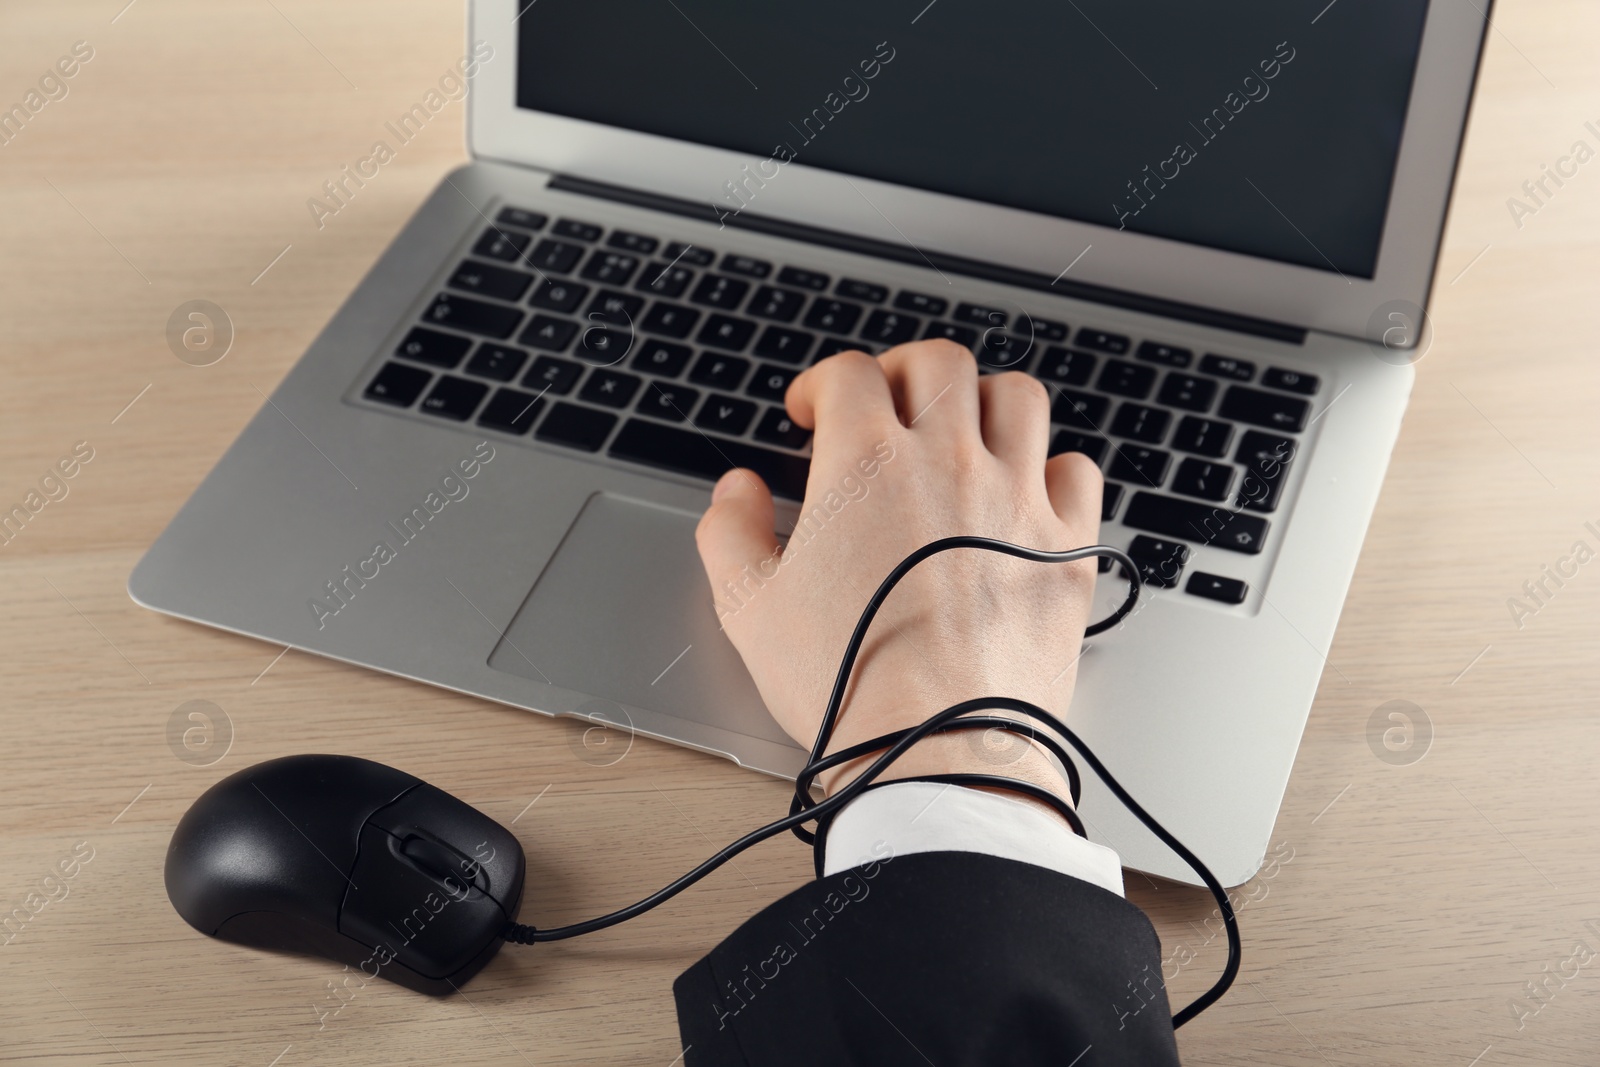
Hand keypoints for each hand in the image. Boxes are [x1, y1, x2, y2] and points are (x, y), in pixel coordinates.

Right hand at [694, 341, 1102, 807]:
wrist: (936, 747)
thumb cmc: (845, 684)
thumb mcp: (748, 609)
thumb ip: (731, 532)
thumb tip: (736, 491)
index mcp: (866, 464)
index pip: (851, 373)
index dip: (825, 382)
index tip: (815, 412)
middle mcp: (948, 462)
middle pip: (940, 362)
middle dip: (904, 370)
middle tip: (887, 402)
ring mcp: (1017, 498)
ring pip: (1018, 397)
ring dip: (985, 399)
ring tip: (963, 429)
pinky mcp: (1066, 546)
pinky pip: (1078, 470)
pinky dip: (1052, 466)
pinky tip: (1026, 489)